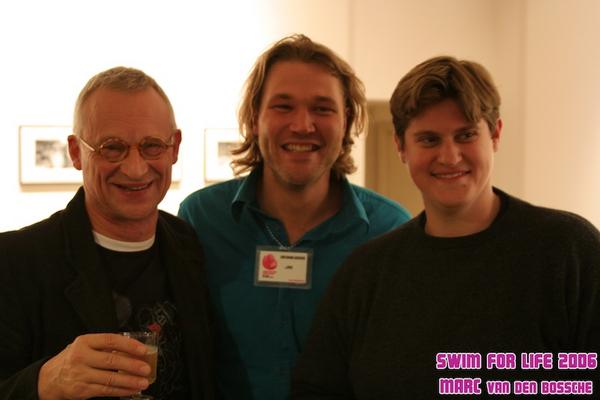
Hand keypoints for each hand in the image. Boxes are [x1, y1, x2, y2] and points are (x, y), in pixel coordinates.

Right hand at [37, 333, 151, 399]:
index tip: (143, 350)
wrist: (50, 378)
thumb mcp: (85, 347)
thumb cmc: (73, 359)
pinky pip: (105, 390)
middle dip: (132, 365)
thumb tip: (133, 349)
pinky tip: (132, 390)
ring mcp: (81, 374)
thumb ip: (105, 346)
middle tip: (146, 368)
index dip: (128, 344)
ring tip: (143, 382)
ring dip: (129, 381)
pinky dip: (121, 391)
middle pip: (111, 360)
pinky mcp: (82, 390)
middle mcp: (81, 357)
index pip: (110, 340)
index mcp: (84, 342)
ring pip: (110, 378)